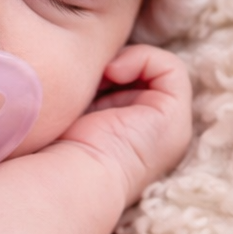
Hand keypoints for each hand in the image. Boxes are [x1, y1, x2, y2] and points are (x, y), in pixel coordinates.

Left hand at [57, 43, 191, 205]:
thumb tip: (86, 57)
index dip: (101, 71)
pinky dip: (141, 59)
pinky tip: (112, 73)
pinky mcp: (174, 118)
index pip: (124, 85)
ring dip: (124, 60)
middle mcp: (153, 133)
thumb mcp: (71, 111)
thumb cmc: (57, 150)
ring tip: (99, 74)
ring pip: (156, 69)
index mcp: (128, 136)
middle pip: (140, 76)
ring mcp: (169, 127)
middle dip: (111, 64)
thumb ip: (85, 89)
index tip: (78, 75)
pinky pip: (170, 67)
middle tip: (87, 72)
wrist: (71, 176)